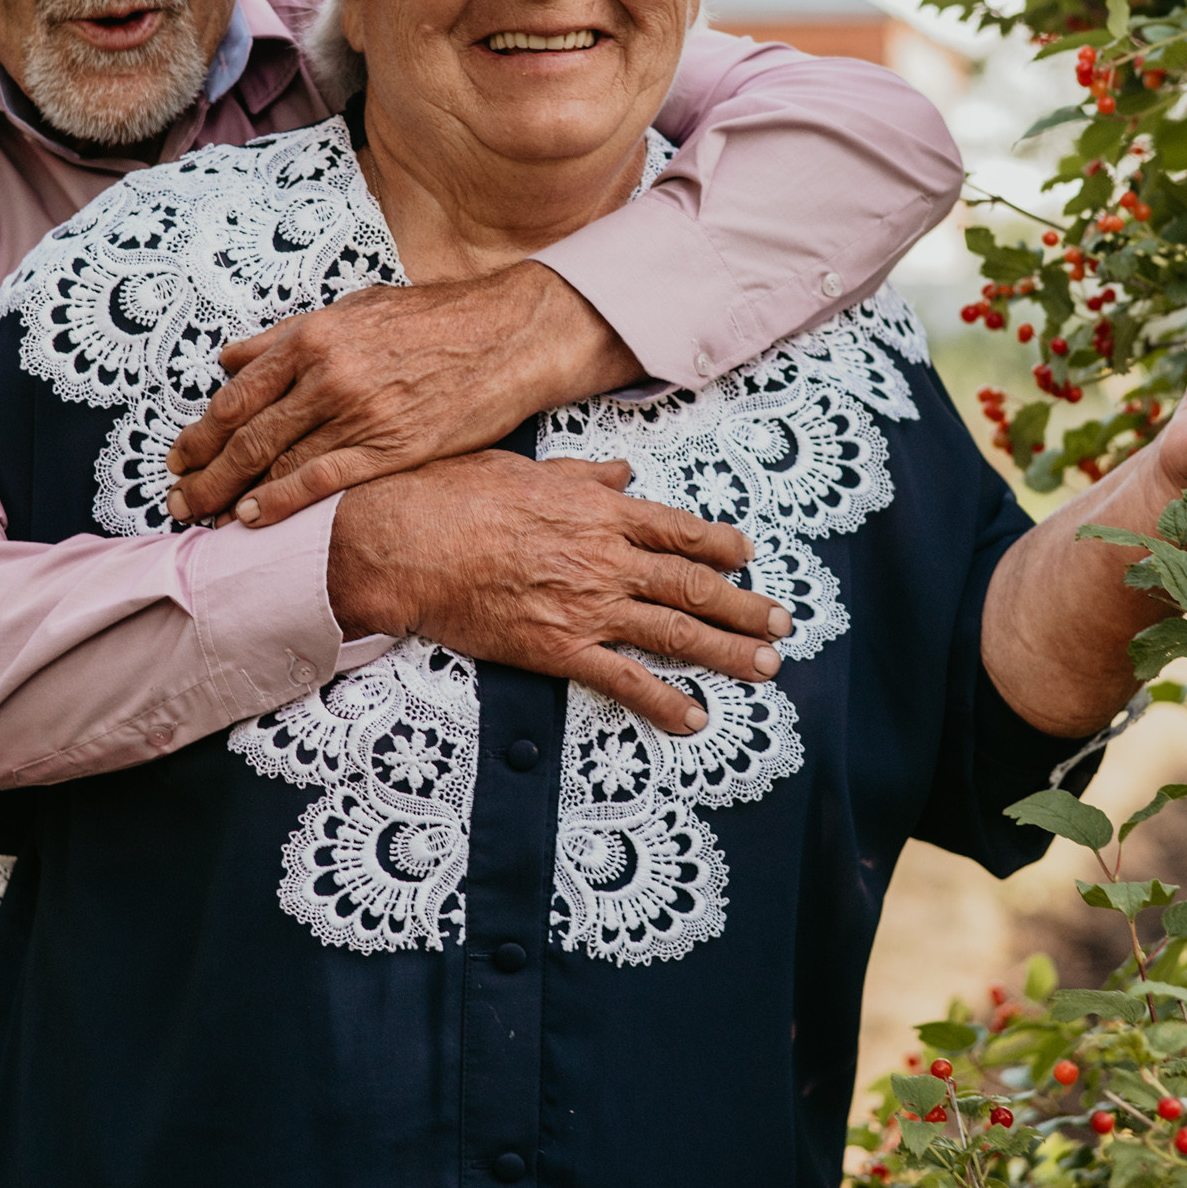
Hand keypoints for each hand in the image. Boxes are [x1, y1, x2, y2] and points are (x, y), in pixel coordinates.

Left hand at [165, 268, 639, 527]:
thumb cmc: (433, 319)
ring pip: (274, 461)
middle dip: (203, 471)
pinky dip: (279, 502)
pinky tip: (251, 518)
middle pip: (245, 434)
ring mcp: (357, 413)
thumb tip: (230, 359)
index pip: (238, 394)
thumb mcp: (353, 309)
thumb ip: (288, 335)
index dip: (201, 431)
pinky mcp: (390, 448)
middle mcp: (326, 375)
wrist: (507, 335)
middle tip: (176, 497)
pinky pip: (320, 480)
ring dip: (230, 493)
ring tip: (202, 516)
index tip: (180, 456)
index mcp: (313, 337)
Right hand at [325, 450, 792, 735]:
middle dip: (744, 606)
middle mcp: (605, 557)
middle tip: (781, 623)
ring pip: (674, 632)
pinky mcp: (558, 649)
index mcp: (599, 509)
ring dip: (727, 652)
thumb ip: (581, 475)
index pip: (679, 529)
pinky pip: (624, 681)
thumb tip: (619, 471)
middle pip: (693, 584)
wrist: (405, 541)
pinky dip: (664, 703)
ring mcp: (587, 605)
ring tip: (766, 669)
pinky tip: (695, 720)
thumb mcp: (524, 467)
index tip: (748, 555)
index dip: (721, 545)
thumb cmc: (453, 494)